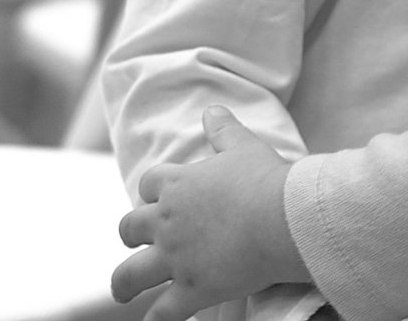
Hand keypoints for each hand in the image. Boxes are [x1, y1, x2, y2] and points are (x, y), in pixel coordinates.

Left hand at [111, 106, 308, 320]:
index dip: (153, 191)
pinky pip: (161, 313)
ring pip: (131, 276)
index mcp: (178, 185)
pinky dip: (155, 320)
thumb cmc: (268, 179)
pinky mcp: (191, 290)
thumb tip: (211, 109)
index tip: (158, 197)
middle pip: (130, 228)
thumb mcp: (245, 146)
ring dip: (124, 284)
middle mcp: (167, 223)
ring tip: (123, 291)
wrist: (284, 218)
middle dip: (131, 235)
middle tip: (137, 243)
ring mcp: (175, 259)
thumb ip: (223, 128)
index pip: (150, 184)